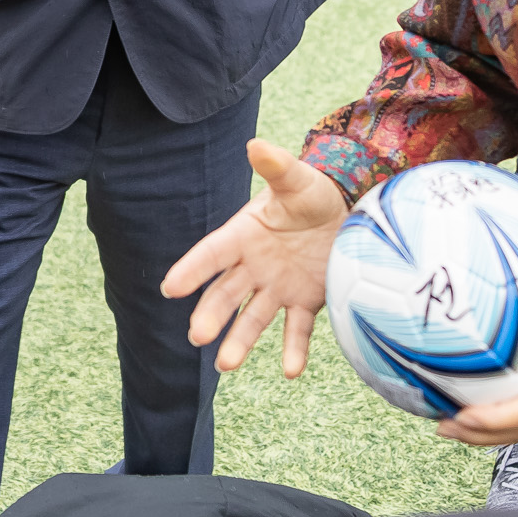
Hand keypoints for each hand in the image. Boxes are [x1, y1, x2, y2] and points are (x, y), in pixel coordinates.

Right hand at [162, 139, 350, 377]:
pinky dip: (293, 350)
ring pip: (253, 318)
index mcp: (244, 235)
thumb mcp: (297, 179)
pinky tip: (291, 371)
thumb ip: (277, 167)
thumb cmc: (313, 193)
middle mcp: (254, 266)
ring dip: (239, 342)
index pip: (212, 254)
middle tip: (197, 335)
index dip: (191, 269)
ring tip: (226, 365)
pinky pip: (297, 329)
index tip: (170, 288)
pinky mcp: (305, 302)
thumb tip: (255, 144)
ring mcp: (277, 288)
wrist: (347, 214)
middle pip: (226, 293)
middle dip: (211, 314)